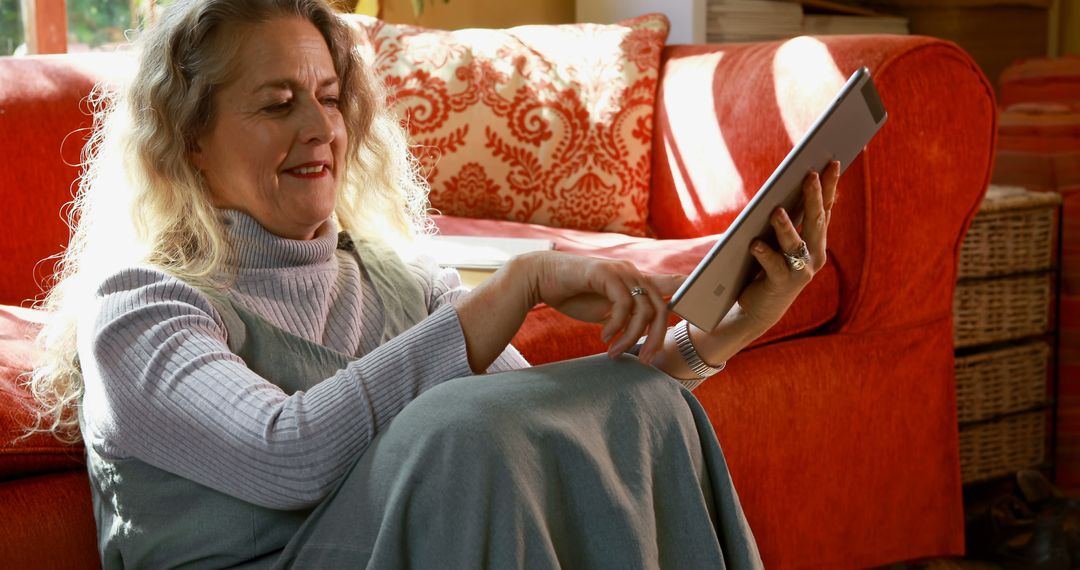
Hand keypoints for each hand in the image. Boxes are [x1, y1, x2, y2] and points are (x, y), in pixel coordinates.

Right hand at [521, 251, 684, 360]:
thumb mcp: (604, 308)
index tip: (704, 307)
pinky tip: (604, 337)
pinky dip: (616, 326)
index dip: (690, 293)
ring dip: (631, 337)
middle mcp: (632, 272)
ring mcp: (621, 271)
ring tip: (614, 353)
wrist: (540, 278)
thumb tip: (641, 332)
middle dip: (658, 337)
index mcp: (635, 279)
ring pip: (644, 309)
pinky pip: (623, 305)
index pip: (671, 283)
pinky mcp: (606, 274)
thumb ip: (625, 315)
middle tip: (647, 360)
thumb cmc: (571, 294)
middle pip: (662, 307)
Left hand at [736, 160, 839, 330]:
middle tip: (810, 175)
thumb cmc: (767, 266)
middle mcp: (814, 255)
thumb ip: (786, 219)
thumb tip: (784, 189)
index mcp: (816, 241)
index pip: (824, 208)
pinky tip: (755, 244)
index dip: (830, 185)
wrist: (758, 308)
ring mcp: (801, 271)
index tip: (832, 162)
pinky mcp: (782, 285)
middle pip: (814, 222)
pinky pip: (773, 266)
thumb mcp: (780, 240)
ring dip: (785, 227)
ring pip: (795, 245)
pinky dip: (764, 254)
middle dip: (814, 197)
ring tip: (775, 211)